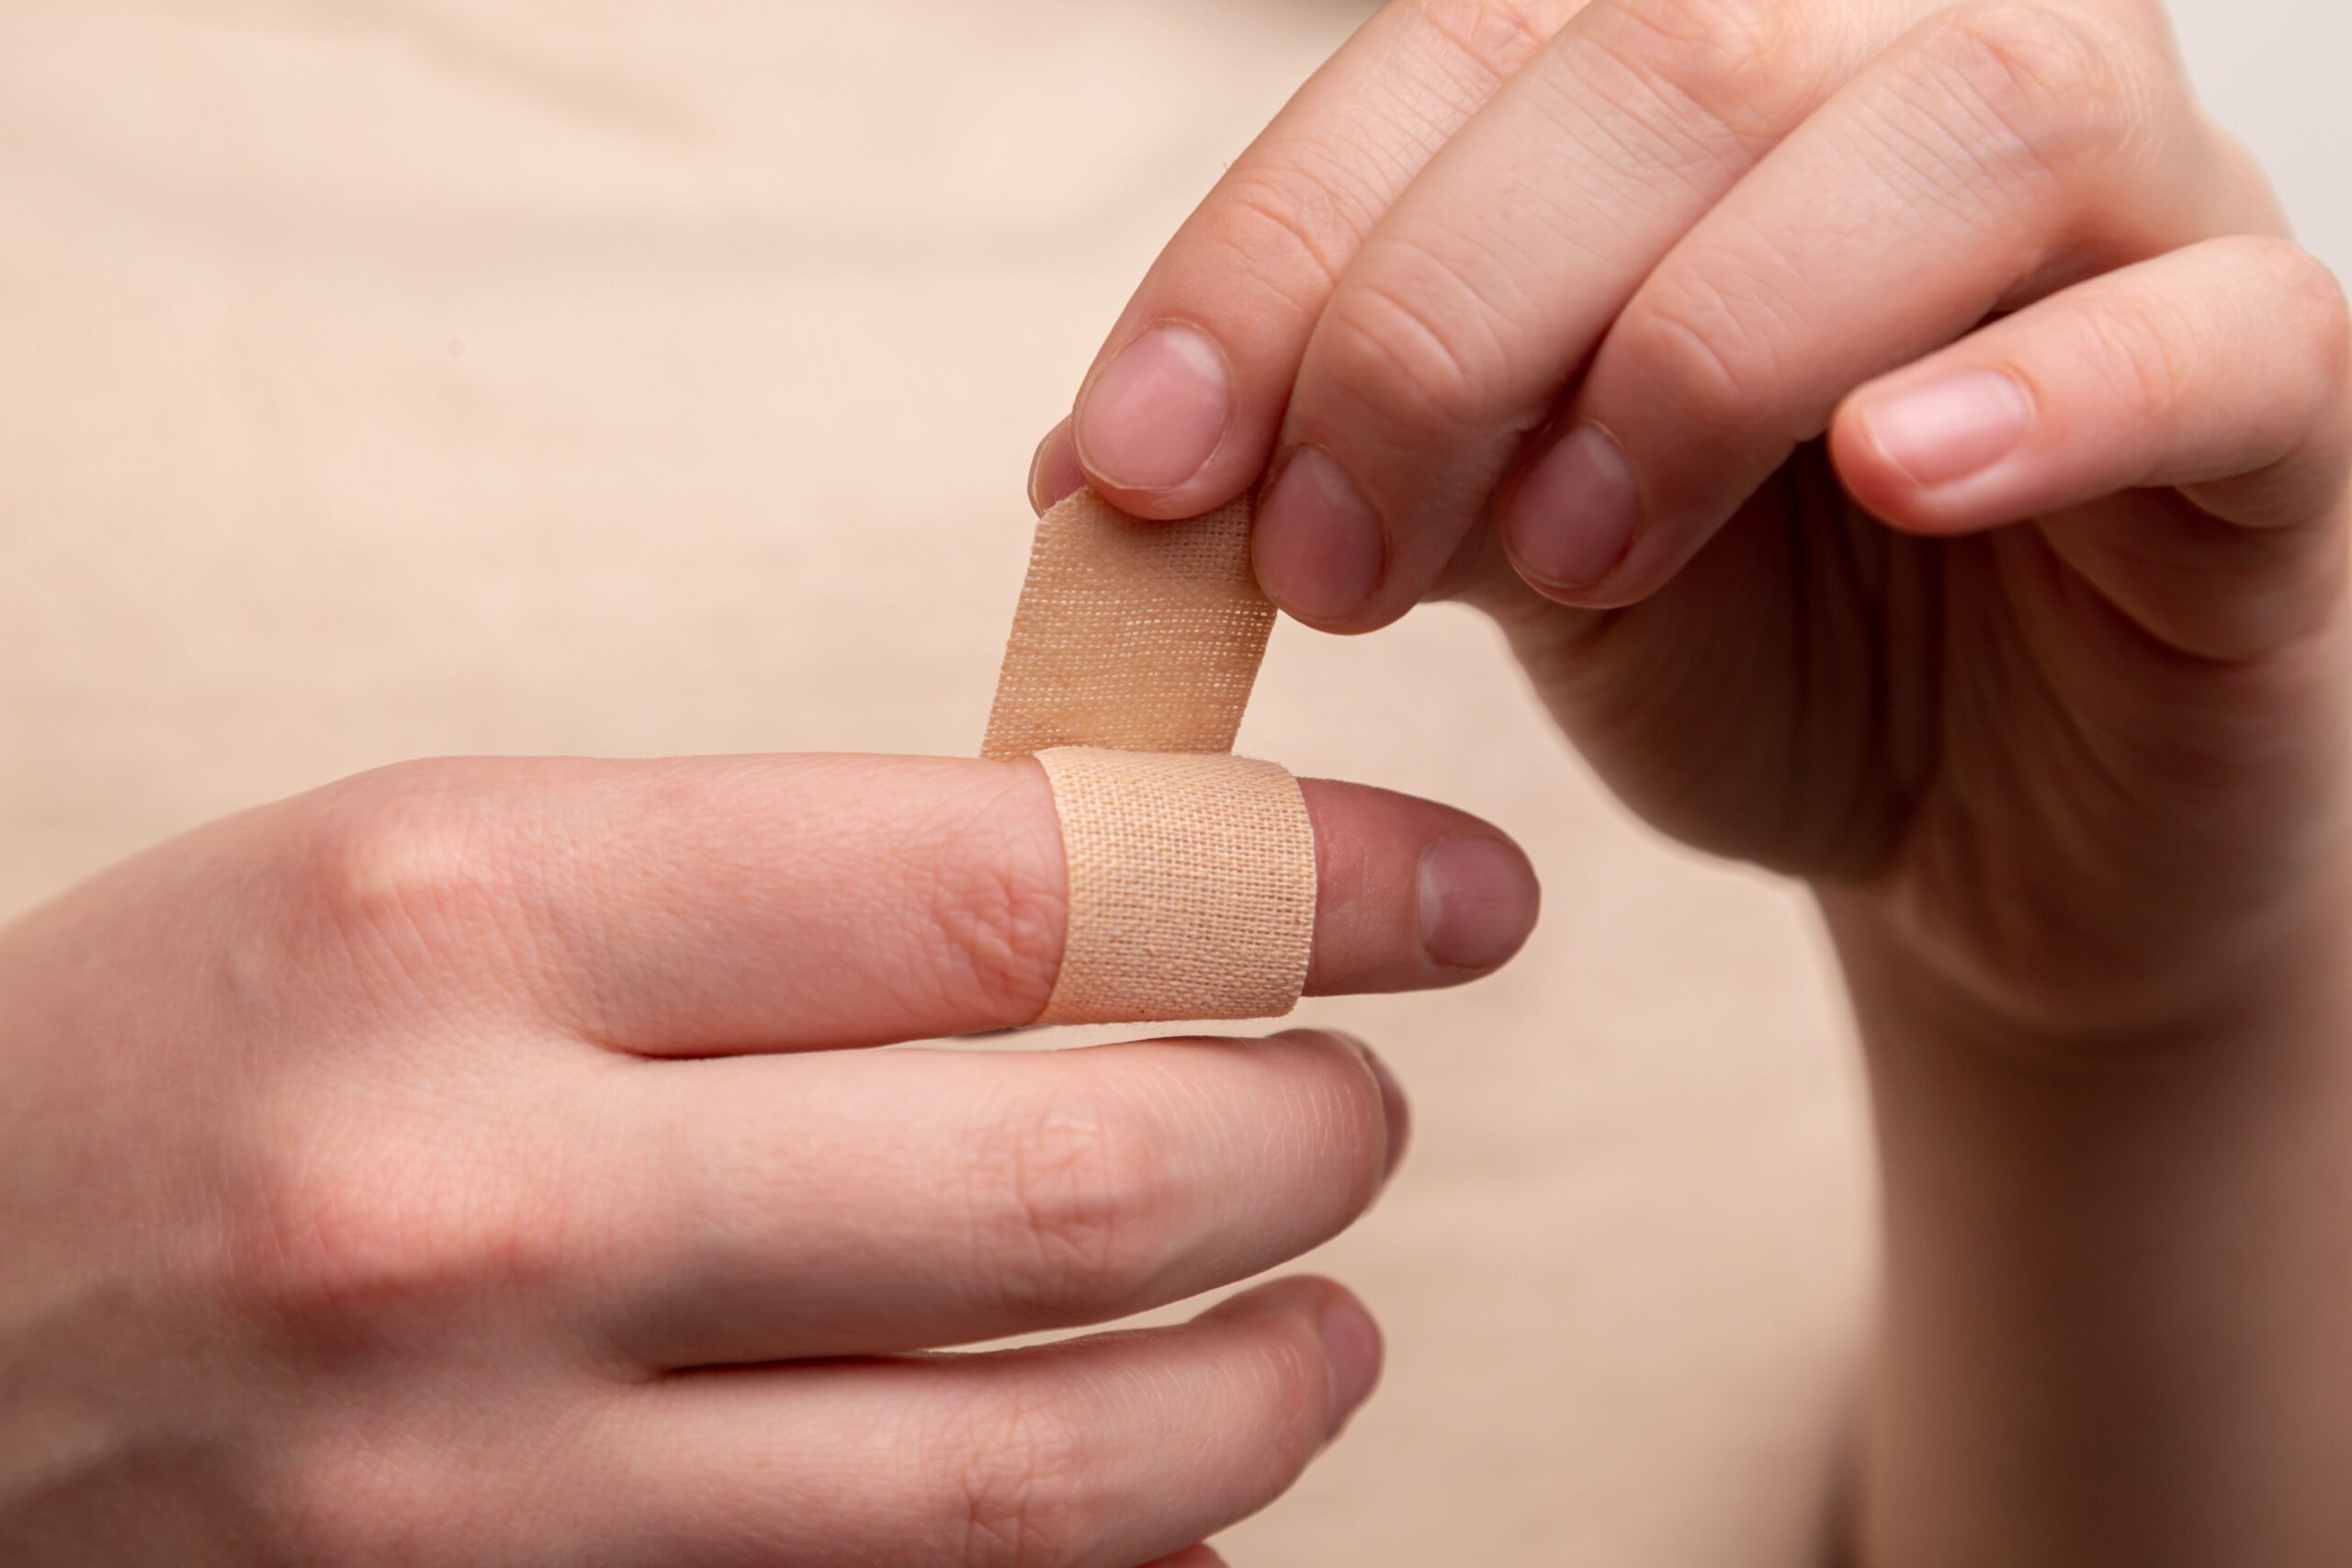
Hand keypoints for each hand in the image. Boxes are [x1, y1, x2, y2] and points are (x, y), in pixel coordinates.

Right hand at [0, 753, 1536, 1565]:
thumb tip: (1142, 932)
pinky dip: (1111, 1557)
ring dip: (1269, 1382)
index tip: (1455, 890)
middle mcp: (483, 1204)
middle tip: (1359, 1105)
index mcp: (471, 910)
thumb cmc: (202, 1051)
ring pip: (1057, 1469)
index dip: (1307, 877)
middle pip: (1085, 1180)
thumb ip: (785, 896)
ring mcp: (498, 1489)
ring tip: (1319, 1318)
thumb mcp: (448, 873)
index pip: (1023, 880)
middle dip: (1315, 1135)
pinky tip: (1154, 1484)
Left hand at [1033, 0, 2351, 1048]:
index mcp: (1702, 71)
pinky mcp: (2279, 394)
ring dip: (1702, 347)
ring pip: (1950, 134)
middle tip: (1322, 563)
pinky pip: (2215, 332)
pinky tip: (1892, 483)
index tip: (1135, 466)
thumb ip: (1345, 457)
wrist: (1976, 824)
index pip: (1463, 53)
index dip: (1277, 250)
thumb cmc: (1741, 644)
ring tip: (1571, 559)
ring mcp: (2132, 207)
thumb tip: (1093, 468)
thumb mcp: (1498, 543)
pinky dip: (2044, 391)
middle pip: (1670, 62)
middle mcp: (1912, 69)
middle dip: (1444, 322)